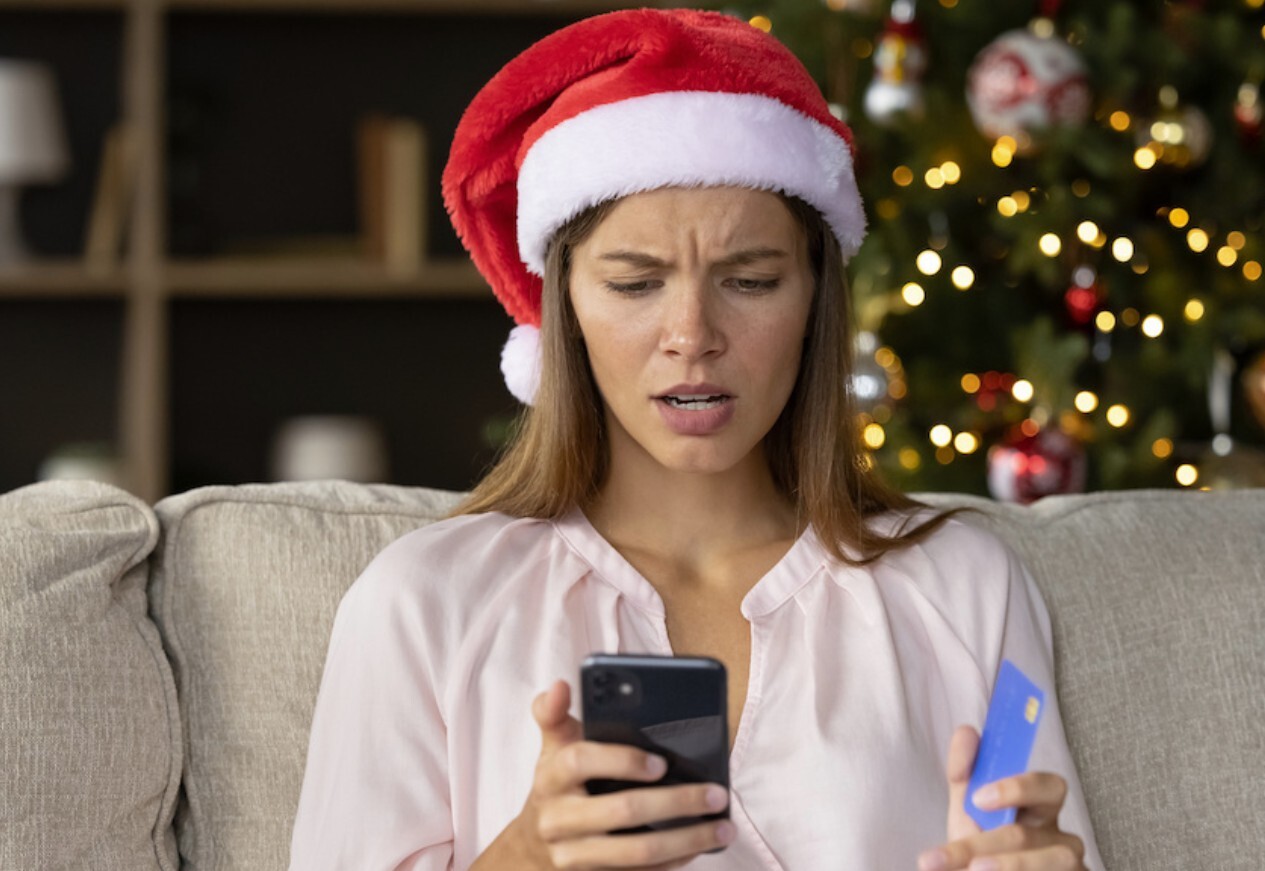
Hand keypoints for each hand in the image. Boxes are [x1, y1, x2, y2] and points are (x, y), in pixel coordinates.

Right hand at [473, 680, 733, 869]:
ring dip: (687, 840)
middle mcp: (557, 817)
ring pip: (637, 851)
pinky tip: (701, 846)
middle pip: (621, 810)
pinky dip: (675, 861)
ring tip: (724, 828)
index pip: (581, 761)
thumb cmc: (558, 784)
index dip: (621, 760)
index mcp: (550, 775)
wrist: (533, 846)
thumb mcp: (552, 747)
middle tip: (716, 793)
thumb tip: (559, 684)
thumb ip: (554, 713)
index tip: (661, 762)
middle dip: (675, 802)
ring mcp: (573, 855)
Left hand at [917, 726, 1085, 870]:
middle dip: (981, 844)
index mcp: (1041, 810)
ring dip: (1002, 867)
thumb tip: (967, 731)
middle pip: (1027, 835)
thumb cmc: (981, 847)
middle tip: (950, 859)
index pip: (1048, 786)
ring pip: (1044, 864)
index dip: (1016, 788)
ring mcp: (1070, 867)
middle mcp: (1060, 840)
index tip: (978, 798)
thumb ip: (965, 772)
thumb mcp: (969, 809)